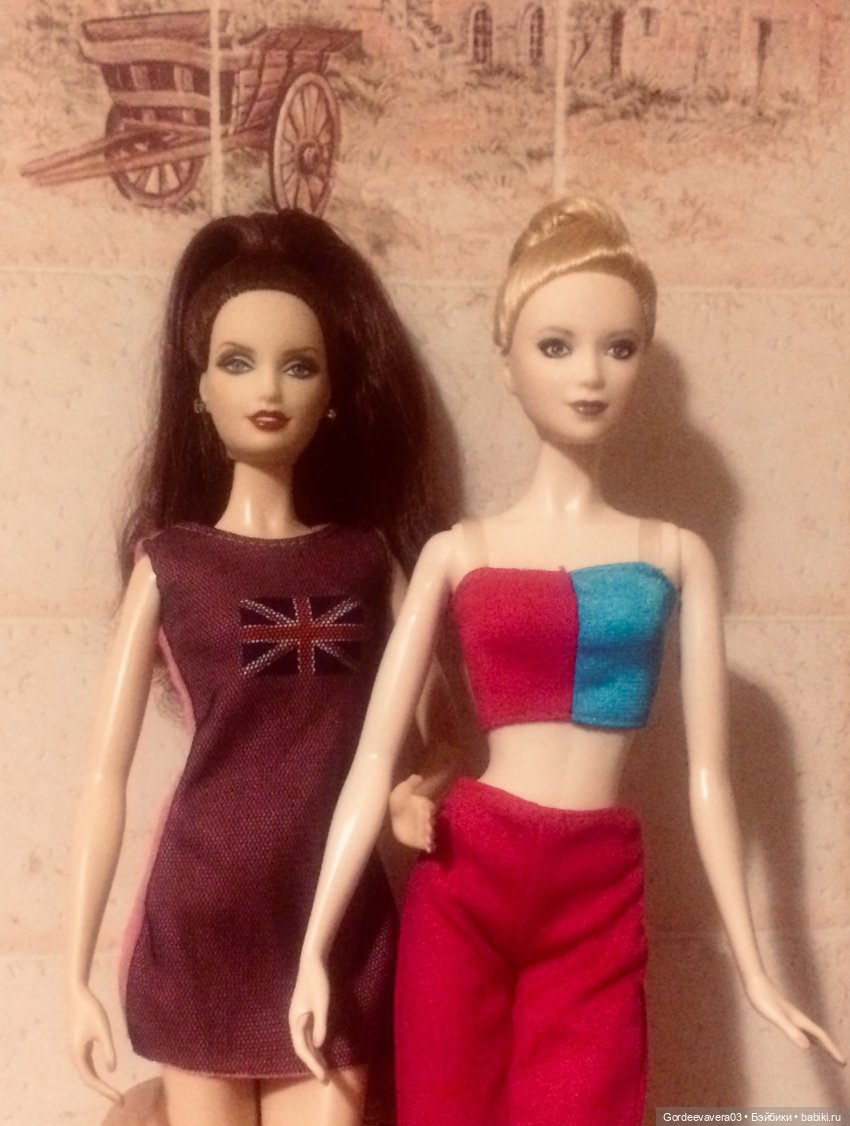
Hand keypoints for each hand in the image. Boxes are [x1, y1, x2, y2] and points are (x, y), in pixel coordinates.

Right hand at [68, 984, 121, 1102]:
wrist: (77, 993)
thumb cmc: (91, 1009)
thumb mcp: (103, 1029)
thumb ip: (108, 1049)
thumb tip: (112, 1069)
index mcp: (78, 1054)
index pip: (92, 1080)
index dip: (105, 1091)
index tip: (119, 1099)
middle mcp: (74, 1056)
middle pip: (89, 1080)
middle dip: (104, 1091)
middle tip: (120, 1100)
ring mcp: (76, 1050)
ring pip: (87, 1073)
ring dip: (99, 1083)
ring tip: (113, 1092)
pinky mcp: (79, 1044)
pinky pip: (87, 1064)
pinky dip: (96, 1072)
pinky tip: (106, 1072)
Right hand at [288, 957, 330, 1081]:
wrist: (312, 962)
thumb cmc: (317, 981)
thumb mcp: (322, 1003)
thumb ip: (321, 1024)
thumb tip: (320, 1045)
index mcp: (296, 1021)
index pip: (302, 1050)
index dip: (312, 1065)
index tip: (323, 1077)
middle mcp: (294, 1022)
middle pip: (302, 1049)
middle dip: (313, 1064)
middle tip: (325, 1079)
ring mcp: (298, 1017)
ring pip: (304, 1042)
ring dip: (314, 1056)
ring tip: (324, 1068)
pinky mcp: (304, 1012)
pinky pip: (307, 1035)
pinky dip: (314, 1045)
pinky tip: (321, 1049)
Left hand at [389, 774, 435, 851]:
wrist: (392, 813)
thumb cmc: (399, 799)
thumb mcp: (404, 788)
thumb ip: (412, 783)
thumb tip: (419, 776)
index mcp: (423, 805)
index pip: (428, 808)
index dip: (428, 811)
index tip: (428, 815)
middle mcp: (425, 817)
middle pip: (429, 822)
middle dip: (429, 826)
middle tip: (428, 830)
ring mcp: (422, 829)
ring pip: (428, 833)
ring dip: (429, 837)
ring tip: (429, 841)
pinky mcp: (417, 839)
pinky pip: (425, 843)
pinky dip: (428, 846)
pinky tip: (429, 849)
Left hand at [745, 973, 845, 1064]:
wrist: (753, 979)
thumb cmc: (762, 998)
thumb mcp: (776, 1016)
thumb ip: (790, 1030)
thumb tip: (808, 1047)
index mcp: (799, 1020)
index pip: (821, 1037)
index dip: (832, 1049)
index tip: (843, 1063)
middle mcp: (797, 1017)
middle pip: (819, 1035)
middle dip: (830, 1048)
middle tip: (841, 1063)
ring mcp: (790, 1015)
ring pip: (810, 1032)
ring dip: (820, 1043)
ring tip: (828, 1052)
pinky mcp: (781, 1013)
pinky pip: (800, 1028)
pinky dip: (807, 1036)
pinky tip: (804, 1039)